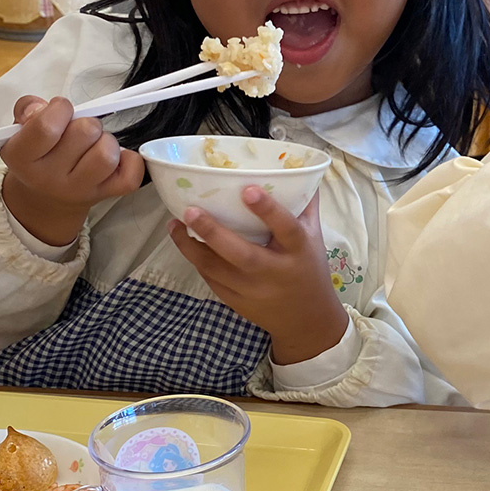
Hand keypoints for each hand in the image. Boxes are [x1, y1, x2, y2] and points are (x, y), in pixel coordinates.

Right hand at [0, 96, 143, 245]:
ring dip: (107, 140)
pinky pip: (130, 177)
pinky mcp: (105, 195)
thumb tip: (42, 107)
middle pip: (85, 132)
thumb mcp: (19, 130)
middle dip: (86, 121)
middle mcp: (49, 177)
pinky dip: (130, 161)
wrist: (44, 199)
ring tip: (95, 144)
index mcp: (21, 158)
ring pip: (107, 154)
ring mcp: (78, 190)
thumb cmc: (36, 157)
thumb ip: (27, 110)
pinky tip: (116, 157)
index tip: (61, 109)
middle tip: (78, 129)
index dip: (60, 108)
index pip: (46, 127)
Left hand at [168, 187, 348, 365]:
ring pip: (216, 269)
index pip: (286, 228)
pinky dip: (197, 260)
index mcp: (298, 251)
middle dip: (212, 232)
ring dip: (191, 247)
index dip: (268, 210)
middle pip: (241, 254)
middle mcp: (274, 272)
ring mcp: (252, 290)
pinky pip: (211, 280)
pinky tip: (185, 242)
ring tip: (174, 224)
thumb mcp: (314, 238)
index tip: (248, 190)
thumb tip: (299, 170)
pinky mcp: (236, 302)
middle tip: (189, 210)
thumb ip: (305, 205)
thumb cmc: (309, 270)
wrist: (306, 321)